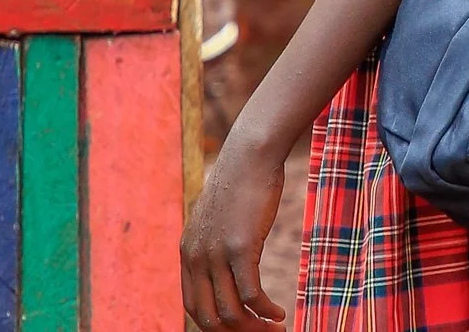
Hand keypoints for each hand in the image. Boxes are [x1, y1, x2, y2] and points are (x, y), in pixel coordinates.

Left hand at [181, 137, 287, 328]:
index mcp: (187, 253)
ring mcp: (216, 254)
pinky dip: (266, 311)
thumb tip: (226, 261)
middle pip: (209, 318)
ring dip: (255, 327)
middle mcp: (196, 258)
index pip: (192, 307)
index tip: (241, 327)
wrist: (249, 154)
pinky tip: (280, 313)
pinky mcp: (240, 248)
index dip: (217, 325)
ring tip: (276, 328)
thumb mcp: (218, 217)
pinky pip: (251, 295)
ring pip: (231, 312)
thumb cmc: (241, 183)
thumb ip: (214, 242)